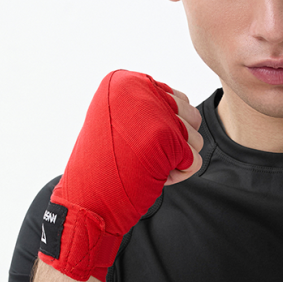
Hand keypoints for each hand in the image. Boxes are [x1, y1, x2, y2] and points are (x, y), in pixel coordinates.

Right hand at [40, 70, 203, 281]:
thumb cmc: (103, 166)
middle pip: (191, 117)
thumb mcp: (119, 120)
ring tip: (145, 164)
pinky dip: (179, 175)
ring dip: (176, 160)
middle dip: (176, 144)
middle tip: (143, 155)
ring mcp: (156, 114)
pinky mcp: (167, 140)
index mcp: (126, 81)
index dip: (165, 130)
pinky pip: (196, 160)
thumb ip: (149, 105)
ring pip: (196, 139)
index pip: (178, 100)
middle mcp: (141, 90)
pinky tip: (152, 176)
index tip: (136, 140)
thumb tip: (187, 106)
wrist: (86, 200)